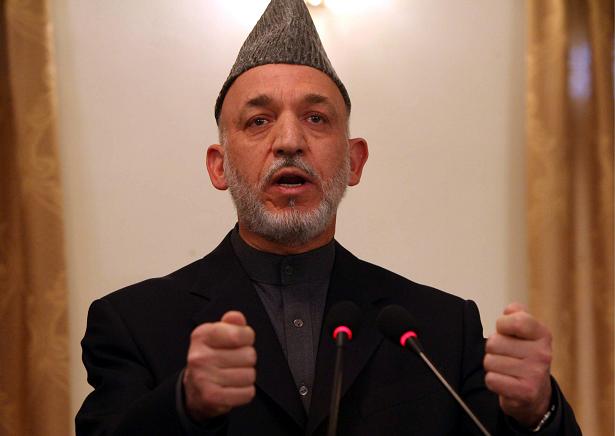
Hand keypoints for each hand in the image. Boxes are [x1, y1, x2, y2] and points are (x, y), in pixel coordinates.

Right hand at [183, 311, 256, 420]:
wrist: (194, 389)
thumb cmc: (210, 358)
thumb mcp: (218, 335)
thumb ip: (231, 324)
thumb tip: (236, 317)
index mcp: (202, 335)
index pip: (240, 334)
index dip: (247, 338)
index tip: (240, 341)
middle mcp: (200, 356)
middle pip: (249, 355)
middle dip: (246, 359)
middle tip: (233, 362)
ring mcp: (204, 377)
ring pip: (249, 375)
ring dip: (246, 377)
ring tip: (232, 375)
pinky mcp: (212, 397)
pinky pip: (247, 393)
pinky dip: (244, 392)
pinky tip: (232, 388)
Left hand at [484, 303, 551, 426]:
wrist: (535, 392)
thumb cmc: (524, 356)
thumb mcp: (525, 332)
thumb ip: (516, 314)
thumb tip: (510, 310)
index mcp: (542, 334)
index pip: (516, 321)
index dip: (501, 325)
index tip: (505, 332)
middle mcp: (542, 354)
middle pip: (493, 342)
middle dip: (493, 349)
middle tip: (505, 355)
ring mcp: (535, 374)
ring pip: (489, 362)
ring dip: (492, 366)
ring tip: (506, 369)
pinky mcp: (525, 392)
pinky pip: (491, 380)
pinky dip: (493, 381)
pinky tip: (505, 381)